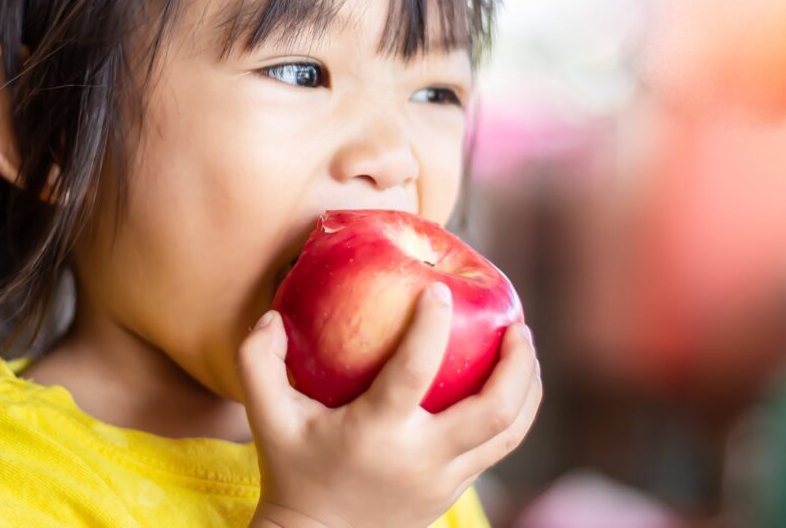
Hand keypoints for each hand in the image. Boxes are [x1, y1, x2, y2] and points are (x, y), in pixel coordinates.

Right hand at [238, 282, 541, 527]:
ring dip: (527, 388)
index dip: (430, 328)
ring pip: (508, 434)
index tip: (439, 291)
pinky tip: (511, 385)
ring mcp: (442, 481)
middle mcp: (419, 458)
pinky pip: (497, 449)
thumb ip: (258, 362)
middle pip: (493, 411)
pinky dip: (514, 414)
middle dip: (516, 363)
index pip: (413, 372)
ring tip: (525, 348)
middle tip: (518, 325)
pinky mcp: (452, 493)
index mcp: (375, 433)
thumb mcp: (267, 418)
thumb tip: (271, 316)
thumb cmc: (291, 470)